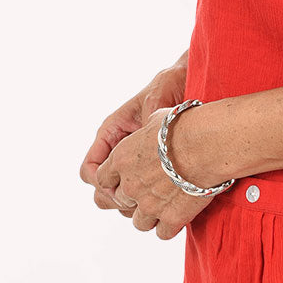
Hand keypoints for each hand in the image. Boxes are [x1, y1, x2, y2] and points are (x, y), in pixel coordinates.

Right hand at [78, 62, 186, 208]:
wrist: (191, 79)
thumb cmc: (170, 84)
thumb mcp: (155, 101)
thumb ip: (144, 127)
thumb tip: (140, 153)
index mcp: (112, 132)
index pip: (91, 169)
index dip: (100, 183)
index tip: (119, 188)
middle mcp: (120, 149)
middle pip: (102, 188)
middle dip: (115, 198)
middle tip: (137, 201)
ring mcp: (135, 160)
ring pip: (121, 194)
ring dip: (133, 203)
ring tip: (154, 201)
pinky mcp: (153, 167)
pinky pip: (143, 191)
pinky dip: (149, 199)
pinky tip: (167, 198)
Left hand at [93, 108, 217, 239]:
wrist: (207, 144)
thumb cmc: (185, 126)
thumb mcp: (156, 120)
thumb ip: (145, 133)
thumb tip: (150, 131)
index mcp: (121, 160)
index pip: (102, 179)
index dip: (114, 180)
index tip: (127, 178)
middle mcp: (130, 185)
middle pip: (120, 202)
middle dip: (133, 198)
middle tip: (151, 191)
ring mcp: (149, 205)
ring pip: (139, 223)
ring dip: (149, 216)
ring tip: (165, 206)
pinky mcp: (171, 219)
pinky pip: (162, 234)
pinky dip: (169, 227)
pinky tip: (178, 216)